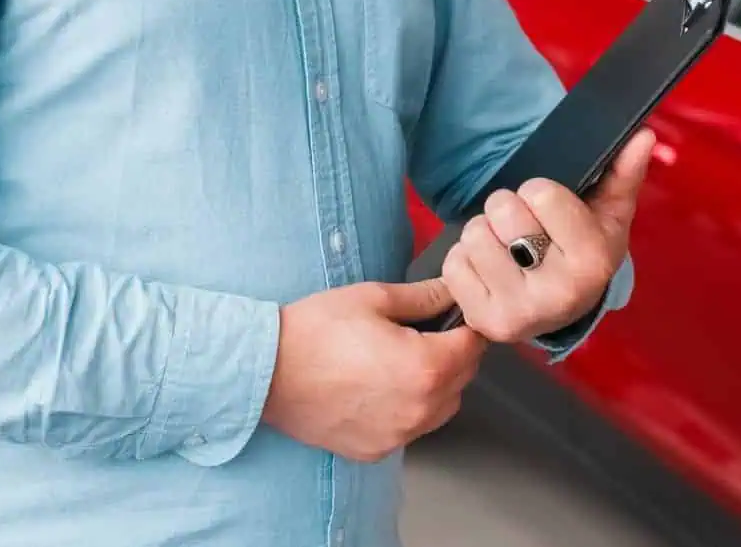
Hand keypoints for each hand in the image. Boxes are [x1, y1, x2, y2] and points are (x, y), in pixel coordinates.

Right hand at [260, 279, 486, 461]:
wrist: (266, 372)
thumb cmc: (312, 333)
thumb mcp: (371, 298)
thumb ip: (422, 296)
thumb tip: (450, 291)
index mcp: (426, 367)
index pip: (474, 344)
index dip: (467, 324)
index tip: (454, 316)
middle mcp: (421, 409)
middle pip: (463, 378)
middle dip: (452, 352)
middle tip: (422, 332)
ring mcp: (400, 435)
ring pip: (442, 407)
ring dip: (435, 384)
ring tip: (398, 360)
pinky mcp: (378, 449)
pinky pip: (411, 428)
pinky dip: (406, 408)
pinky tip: (378, 387)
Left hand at [440, 127, 656, 343]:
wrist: (560, 309)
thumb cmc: (581, 251)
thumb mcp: (607, 214)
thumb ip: (623, 172)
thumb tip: (642, 135)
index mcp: (593, 263)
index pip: (539, 193)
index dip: (539, 193)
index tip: (550, 211)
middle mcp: (558, 295)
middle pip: (502, 210)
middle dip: (508, 211)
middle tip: (525, 231)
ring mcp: (519, 314)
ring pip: (474, 235)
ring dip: (485, 234)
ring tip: (507, 250)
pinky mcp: (483, 322)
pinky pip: (454, 264)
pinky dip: (466, 260)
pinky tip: (490, 272)